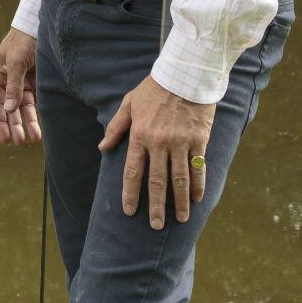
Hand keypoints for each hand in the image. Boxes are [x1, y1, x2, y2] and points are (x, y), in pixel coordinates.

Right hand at [0, 29, 40, 145]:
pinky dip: (36, 114)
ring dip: (27, 122)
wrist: (40, 27)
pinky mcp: (37, 82)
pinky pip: (35, 102)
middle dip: (14, 125)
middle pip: (9, 109)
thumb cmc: (23, 41)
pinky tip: (40, 126)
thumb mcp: (16, 62)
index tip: (4, 138)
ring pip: (23, 108)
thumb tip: (9, 110)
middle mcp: (8, 82)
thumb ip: (13, 86)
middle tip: (20, 142)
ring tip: (33, 138)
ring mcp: (23, 83)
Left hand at [100, 75, 216, 229]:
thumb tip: (103, 147)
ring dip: (180, 201)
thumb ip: (116, 127)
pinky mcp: (198, 141)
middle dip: (156, 206)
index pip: (133, 171)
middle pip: (157, 181)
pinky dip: (198, 184)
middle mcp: (159, 143)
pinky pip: (198, 167)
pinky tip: (197, 199)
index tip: (129, 211)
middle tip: (155, 226)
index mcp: (140, 135)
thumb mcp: (129, 104)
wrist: (184, 76)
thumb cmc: (153, 90)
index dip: (130, 193)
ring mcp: (180, 143)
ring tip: (181, 219)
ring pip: (180, 179)